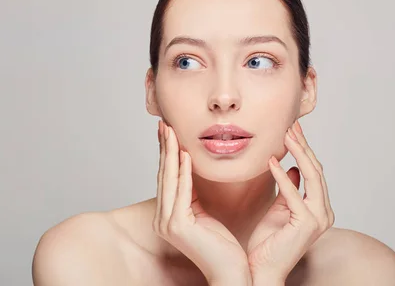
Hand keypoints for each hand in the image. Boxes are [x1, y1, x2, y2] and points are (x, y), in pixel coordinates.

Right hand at [154, 120, 251, 284]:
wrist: (231, 273)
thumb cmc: (222, 247)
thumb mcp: (205, 213)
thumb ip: (194, 194)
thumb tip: (192, 169)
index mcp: (167, 216)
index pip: (166, 177)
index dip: (166, 153)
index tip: (168, 132)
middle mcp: (162, 219)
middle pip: (163, 175)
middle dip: (164, 148)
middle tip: (164, 124)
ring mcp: (167, 223)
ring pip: (169, 180)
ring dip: (171, 153)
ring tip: (172, 132)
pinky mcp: (178, 226)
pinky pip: (182, 192)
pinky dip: (183, 172)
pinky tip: (185, 156)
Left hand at [246, 120, 334, 283]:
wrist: (262, 268)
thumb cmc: (268, 242)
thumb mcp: (279, 208)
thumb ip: (288, 189)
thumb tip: (290, 167)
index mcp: (319, 207)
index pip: (313, 171)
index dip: (303, 149)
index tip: (291, 129)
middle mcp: (324, 212)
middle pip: (316, 169)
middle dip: (303, 145)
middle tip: (290, 125)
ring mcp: (318, 218)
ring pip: (312, 176)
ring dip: (298, 153)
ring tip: (284, 135)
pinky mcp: (306, 224)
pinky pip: (294, 193)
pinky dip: (282, 176)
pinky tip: (271, 161)